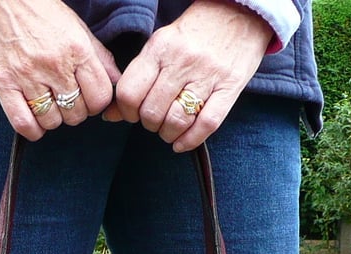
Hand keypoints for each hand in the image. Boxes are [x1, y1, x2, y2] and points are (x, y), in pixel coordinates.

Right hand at [0, 0, 118, 139]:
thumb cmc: (36, 8)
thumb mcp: (74, 25)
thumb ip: (97, 55)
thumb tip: (116, 80)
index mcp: (76, 48)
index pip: (100, 97)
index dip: (97, 103)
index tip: (88, 98)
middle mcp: (54, 64)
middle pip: (77, 114)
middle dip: (74, 111)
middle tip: (65, 98)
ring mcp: (27, 76)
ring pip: (52, 121)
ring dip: (52, 119)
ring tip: (47, 102)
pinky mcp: (3, 84)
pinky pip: (24, 124)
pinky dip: (32, 129)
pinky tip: (33, 118)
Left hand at [107, 0, 273, 151]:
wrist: (240, 13)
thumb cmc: (194, 35)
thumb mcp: (161, 46)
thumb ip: (138, 78)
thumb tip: (110, 114)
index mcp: (160, 48)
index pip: (130, 92)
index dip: (126, 112)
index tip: (133, 113)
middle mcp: (182, 61)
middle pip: (152, 112)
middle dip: (149, 124)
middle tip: (154, 120)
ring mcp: (208, 75)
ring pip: (177, 121)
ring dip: (167, 134)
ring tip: (168, 128)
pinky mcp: (229, 88)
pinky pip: (206, 124)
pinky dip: (190, 141)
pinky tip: (181, 143)